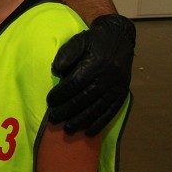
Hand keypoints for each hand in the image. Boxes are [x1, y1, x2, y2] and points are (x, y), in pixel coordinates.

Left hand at [46, 14, 134, 135]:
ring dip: (81, 120)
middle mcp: (108, 77)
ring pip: (97, 108)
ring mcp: (116, 87)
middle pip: (85, 98)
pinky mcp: (122, 94)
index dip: (61, 94)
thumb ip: (66, 54)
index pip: (75, 83)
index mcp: (96, 64)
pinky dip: (100, 123)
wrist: (120, 38)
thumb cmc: (94, 41)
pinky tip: (89, 132)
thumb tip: (56, 70)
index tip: (49, 101)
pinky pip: (111, 112)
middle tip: (54, 118)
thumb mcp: (78, 41)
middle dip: (67, 110)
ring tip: (68, 128)